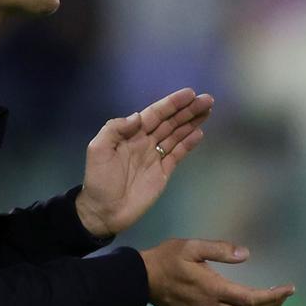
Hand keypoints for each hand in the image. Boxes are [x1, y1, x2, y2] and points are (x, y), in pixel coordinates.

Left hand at [75, 88, 212, 236]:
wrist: (103, 211)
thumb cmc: (99, 180)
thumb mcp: (98, 150)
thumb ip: (115, 129)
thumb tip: (138, 116)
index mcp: (131, 134)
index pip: (155, 114)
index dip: (172, 104)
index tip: (189, 94)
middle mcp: (145, 141)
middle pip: (170, 122)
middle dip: (188, 110)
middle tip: (207, 99)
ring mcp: (155, 157)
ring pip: (177, 135)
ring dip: (191, 123)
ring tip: (208, 111)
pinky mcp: (163, 173)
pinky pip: (178, 154)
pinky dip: (188, 144)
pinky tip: (199, 134)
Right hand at [140, 239, 294, 305]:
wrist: (141, 279)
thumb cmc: (167, 258)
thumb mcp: (192, 246)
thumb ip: (220, 249)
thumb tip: (246, 254)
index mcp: (214, 288)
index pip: (252, 298)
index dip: (274, 295)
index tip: (289, 289)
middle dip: (271, 305)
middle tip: (283, 295)